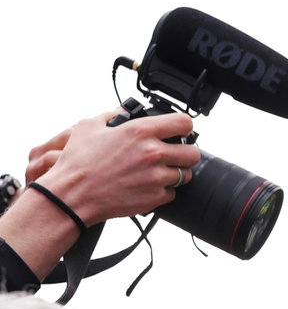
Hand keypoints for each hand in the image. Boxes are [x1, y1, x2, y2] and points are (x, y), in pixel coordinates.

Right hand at [28, 109, 201, 225]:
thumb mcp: (89, 127)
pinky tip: (147, 186)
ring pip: (185, 175)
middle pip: (193, 153)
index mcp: (140, 131)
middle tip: (174, 155)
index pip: (183, 123)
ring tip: (157, 171)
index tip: (181, 131)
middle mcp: (153, 153)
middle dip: (185, 153)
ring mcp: (156, 177)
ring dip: (175, 173)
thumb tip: (122, 111)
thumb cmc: (78, 162)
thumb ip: (112, 115)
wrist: (73, 195)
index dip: (184, 126)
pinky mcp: (155, 197)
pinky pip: (172, 193)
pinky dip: (163, 190)